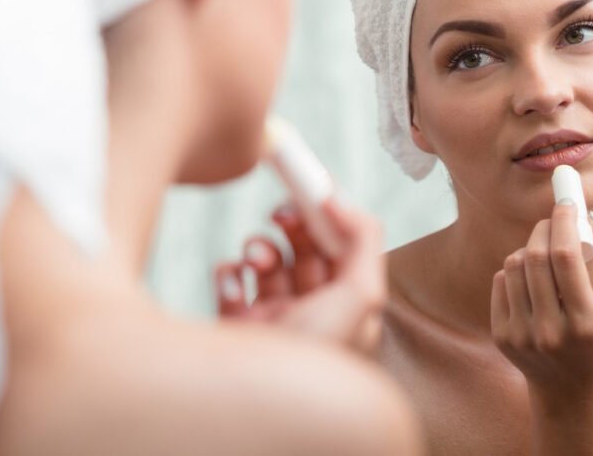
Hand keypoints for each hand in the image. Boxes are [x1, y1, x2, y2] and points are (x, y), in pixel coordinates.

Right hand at [215, 199, 384, 353]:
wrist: (257, 407)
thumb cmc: (315, 363)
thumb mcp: (362, 298)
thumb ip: (364, 239)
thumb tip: (341, 198)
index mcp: (348, 308)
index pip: (343, 247)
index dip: (330, 215)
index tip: (313, 186)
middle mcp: (312, 312)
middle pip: (305, 248)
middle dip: (293, 225)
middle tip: (282, 211)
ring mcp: (271, 320)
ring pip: (266, 260)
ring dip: (258, 248)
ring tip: (255, 259)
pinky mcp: (235, 327)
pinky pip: (230, 281)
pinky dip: (228, 273)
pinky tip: (232, 285)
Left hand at [490, 201, 592, 393]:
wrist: (571, 385)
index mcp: (586, 323)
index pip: (566, 257)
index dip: (564, 223)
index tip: (566, 203)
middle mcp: (551, 332)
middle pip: (536, 257)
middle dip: (545, 228)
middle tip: (555, 221)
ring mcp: (521, 335)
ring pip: (514, 265)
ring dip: (529, 248)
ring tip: (546, 254)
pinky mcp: (501, 335)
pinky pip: (500, 281)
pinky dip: (515, 270)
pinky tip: (532, 279)